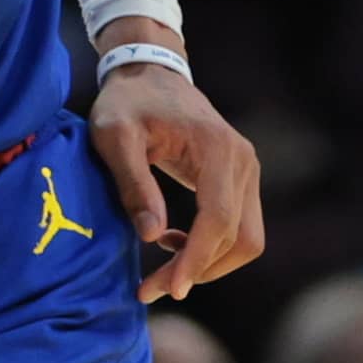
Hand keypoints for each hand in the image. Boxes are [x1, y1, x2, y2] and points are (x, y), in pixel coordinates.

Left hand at [85, 49, 265, 303]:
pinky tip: (172, 241)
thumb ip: (133, 184)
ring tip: (162, 266)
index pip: (218, 219)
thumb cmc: (126, 103)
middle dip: (199, 270)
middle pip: (240, 237)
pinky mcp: (241, 179)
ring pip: (246, 239)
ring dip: (208, 264)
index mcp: (216, 148)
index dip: (196, 259)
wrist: (149, 73)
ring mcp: (247, 170)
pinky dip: (211, 248)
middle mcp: (243, 160)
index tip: (170, 289)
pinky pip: (239, 227)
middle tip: (153, 289)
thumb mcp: (114, 137)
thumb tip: (152, 236)